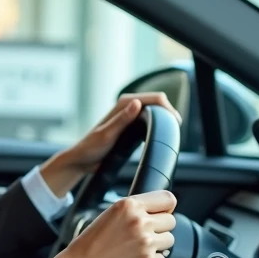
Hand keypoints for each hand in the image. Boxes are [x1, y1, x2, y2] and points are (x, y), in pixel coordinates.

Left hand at [39, 93, 182, 197]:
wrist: (82, 159)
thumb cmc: (91, 147)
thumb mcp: (107, 135)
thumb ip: (122, 119)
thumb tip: (137, 103)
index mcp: (124, 104)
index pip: (155, 98)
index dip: (168, 108)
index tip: (175, 123)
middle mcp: (128, 106)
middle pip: (158, 102)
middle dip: (169, 112)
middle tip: (176, 129)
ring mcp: (129, 115)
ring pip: (155, 110)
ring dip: (165, 118)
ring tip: (172, 131)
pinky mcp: (130, 124)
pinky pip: (149, 119)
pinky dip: (158, 124)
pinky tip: (161, 134)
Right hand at [41, 190, 177, 257]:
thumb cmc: (91, 245)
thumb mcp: (110, 215)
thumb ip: (134, 210)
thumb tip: (159, 212)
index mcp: (129, 205)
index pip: (167, 198)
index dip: (166, 208)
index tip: (162, 214)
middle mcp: (139, 221)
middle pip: (171, 221)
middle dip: (160, 229)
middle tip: (142, 237)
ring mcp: (146, 243)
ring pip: (169, 240)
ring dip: (158, 246)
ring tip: (136, 249)